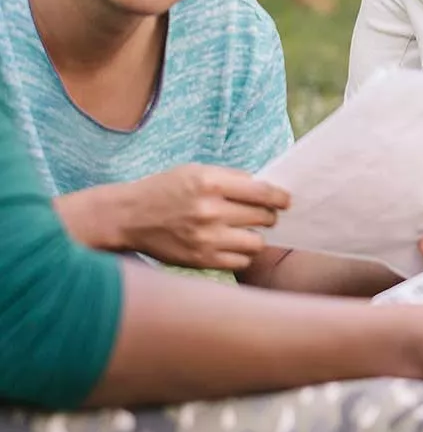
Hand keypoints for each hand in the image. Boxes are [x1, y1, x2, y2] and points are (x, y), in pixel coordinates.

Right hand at [108, 165, 289, 269]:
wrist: (127, 217)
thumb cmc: (165, 190)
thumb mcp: (196, 171)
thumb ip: (232, 178)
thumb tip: (267, 188)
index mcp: (211, 183)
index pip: (264, 192)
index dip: (281, 198)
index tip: (286, 200)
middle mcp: (210, 211)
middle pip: (264, 217)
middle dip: (269, 215)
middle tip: (263, 215)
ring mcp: (206, 239)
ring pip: (257, 243)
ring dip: (255, 236)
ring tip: (244, 230)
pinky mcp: (200, 260)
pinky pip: (241, 261)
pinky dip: (241, 253)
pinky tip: (230, 244)